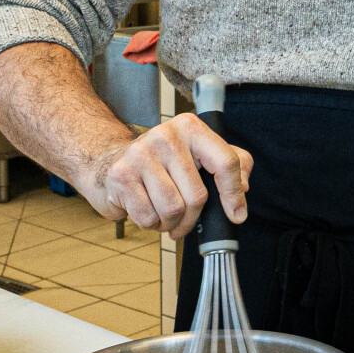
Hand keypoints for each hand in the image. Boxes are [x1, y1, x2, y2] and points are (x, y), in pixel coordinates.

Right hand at [69, 113, 250, 237]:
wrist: (110, 160)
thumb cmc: (162, 162)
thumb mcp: (199, 153)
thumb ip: (230, 163)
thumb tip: (243, 187)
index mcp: (191, 128)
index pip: (225, 162)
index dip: (233, 194)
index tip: (236, 214)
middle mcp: (166, 136)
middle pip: (197, 195)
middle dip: (193, 218)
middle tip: (185, 220)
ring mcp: (141, 155)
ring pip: (173, 209)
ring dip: (171, 223)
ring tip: (165, 216)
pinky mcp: (121, 176)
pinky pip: (148, 217)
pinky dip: (152, 225)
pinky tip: (148, 213)